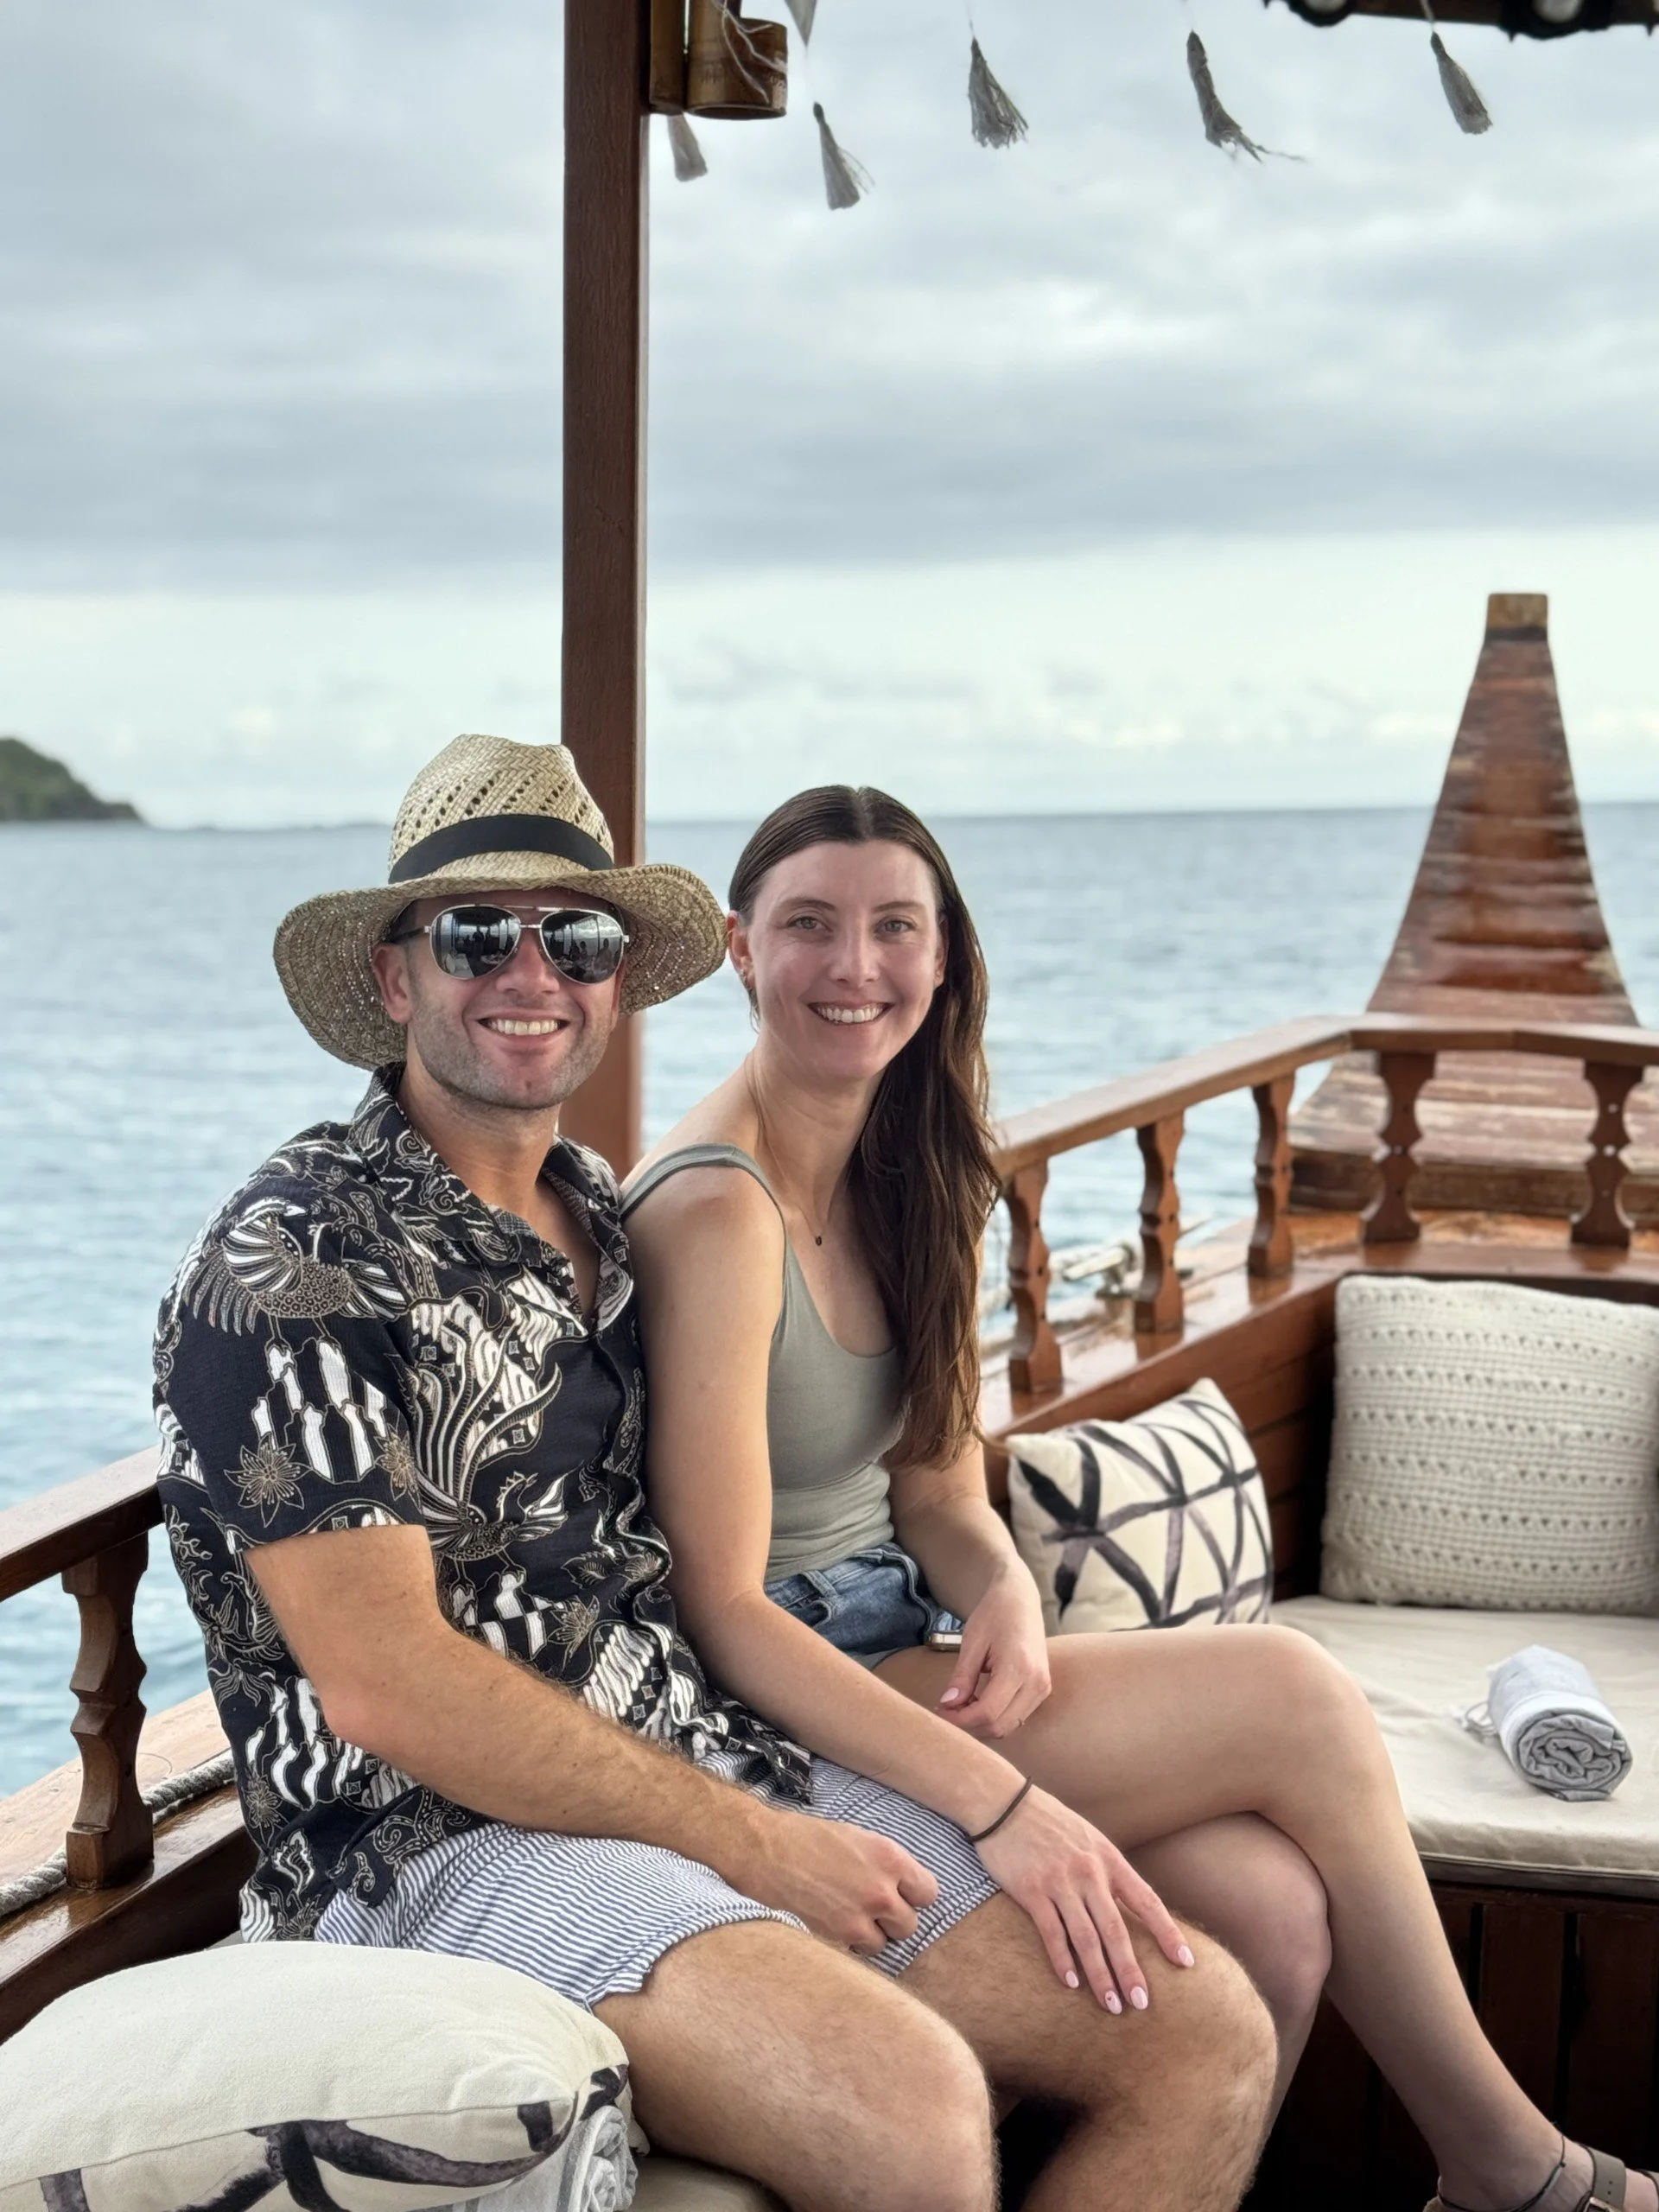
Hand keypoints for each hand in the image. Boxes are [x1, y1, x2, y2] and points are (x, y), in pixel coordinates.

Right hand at [737, 1809, 939, 1954]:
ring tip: (855, 1917)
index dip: (913, 1895)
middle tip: (873, 1907)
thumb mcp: (860, 1838)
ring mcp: (862, 1915)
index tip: (901, 1894)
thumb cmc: (811, 1839)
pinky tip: (840, 1924)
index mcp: (891, 1857)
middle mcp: (882, 1889)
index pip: (928, 1893)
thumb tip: (903, 1885)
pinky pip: (863, 1951)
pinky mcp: (841, 1934)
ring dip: (875, 1933)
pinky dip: (855, 1943)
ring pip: (889, 1941)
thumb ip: (886, 1864)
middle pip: (910, 1923)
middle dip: (894, 1917)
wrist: (770, 1852)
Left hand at [938, 1566, 1051, 1737]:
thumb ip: (962, 1677)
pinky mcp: (1042, 1689)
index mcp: (1019, 1668)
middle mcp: (1036, 1683)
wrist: (1020, 1598)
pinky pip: (1017, 1716)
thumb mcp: (972, 1642)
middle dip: (970, 1725)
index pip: (987, 1712)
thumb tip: (948, 1704)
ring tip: (961, 1703)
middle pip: (1000, 1727)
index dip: (960, 1719)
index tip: (940, 1711)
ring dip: (982, 1723)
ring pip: (1009, 1726)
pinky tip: (978, 1701)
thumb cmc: (994, 1613)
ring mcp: (1043, 1688)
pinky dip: (996, 1717)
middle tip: (947, 1710)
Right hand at [973, 1785, 1193, 2011]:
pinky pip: (1052, 1933)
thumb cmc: (1050, 1824)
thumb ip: (1108, 1873)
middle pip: (1116, 1930)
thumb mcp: (1089, 1840)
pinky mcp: (1031, 1890)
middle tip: (1142, 2003)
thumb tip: (1130, 1912)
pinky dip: (1063, 1961)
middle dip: (1131, 1970)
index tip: (1185, 1962)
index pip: (1147, 1901)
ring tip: (1112, 2005)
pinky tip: (1071, 1983)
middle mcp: (1089, 1871)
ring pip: (1086, 1938)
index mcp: (1109, 1859)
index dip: (1167, 1933)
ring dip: (1101, 1976)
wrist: (1004, 1803)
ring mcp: (1060, 1881)